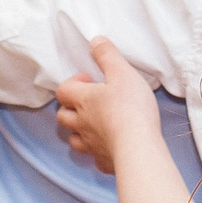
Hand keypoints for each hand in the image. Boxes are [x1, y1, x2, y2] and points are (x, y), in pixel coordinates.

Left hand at [56, 38, 161, 174]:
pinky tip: (109, 147)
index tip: (89, 79)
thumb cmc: (131, 108)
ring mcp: (91, 145)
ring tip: (95, 124)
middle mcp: (82, 124)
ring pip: (74, 139)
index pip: (63, 90)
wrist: (138, 147)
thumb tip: (95, 41)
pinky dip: (97, 152)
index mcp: (83, 100)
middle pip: (63, 116)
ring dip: (79, 131)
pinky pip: (94, 157)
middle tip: (89, 101)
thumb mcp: (122, 72)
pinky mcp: (104, 161)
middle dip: (70, 108)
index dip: (72, 82)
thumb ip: (108, 55)